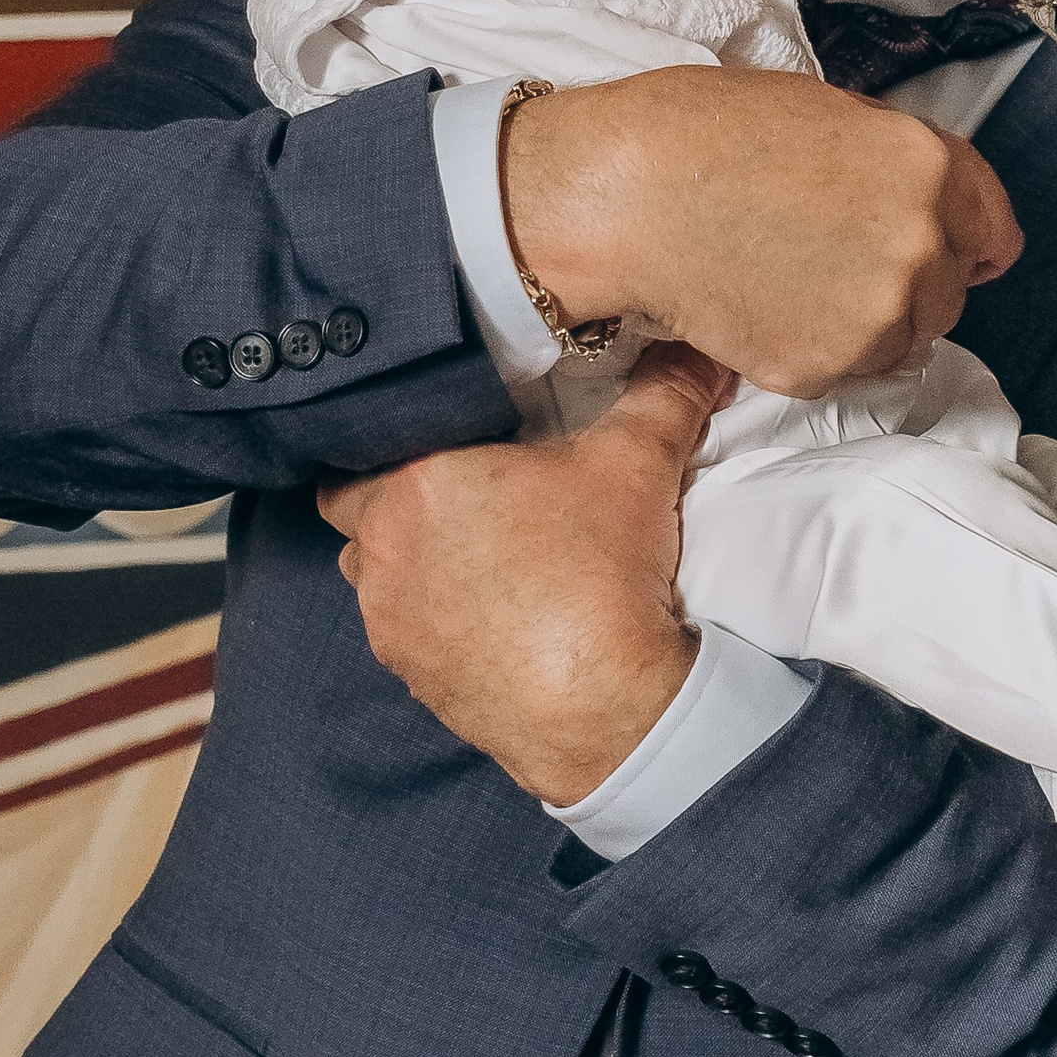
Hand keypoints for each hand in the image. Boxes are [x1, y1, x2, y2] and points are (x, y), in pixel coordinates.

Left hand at [323, 345, 729, 800]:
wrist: (606, 706)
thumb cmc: (603, 574)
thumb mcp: (639, 461)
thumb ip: (663, 391)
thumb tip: (701, 349)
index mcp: (414, 482)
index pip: (363, 441)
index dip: (396, 433)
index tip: (440, 434)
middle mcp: (382, 551)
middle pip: (356, 509)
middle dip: (394, 498)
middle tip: (458, 492)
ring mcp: (389, 621)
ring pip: (375, 574)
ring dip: (408, 561)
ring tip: (474, 555)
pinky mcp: (411, 677)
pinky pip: (402, 632)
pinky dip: (432, 619)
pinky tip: (486, 613)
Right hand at [501, 66, 1020, 393]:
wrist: (625, 196)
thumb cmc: (705, 134)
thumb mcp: (827, 113)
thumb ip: (893, 164)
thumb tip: (929, 203)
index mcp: (928, 166)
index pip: (995, 228)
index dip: (970, 240)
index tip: (957, 252)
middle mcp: (920, 243)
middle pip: (949, 290)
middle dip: (907, 281)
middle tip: (833, 258)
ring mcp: (876, 313)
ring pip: (901, 338)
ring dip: (865, 321)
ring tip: (791, 280)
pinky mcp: (825, 366)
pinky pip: (843, 369)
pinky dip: (814, 349)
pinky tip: (764, 306)